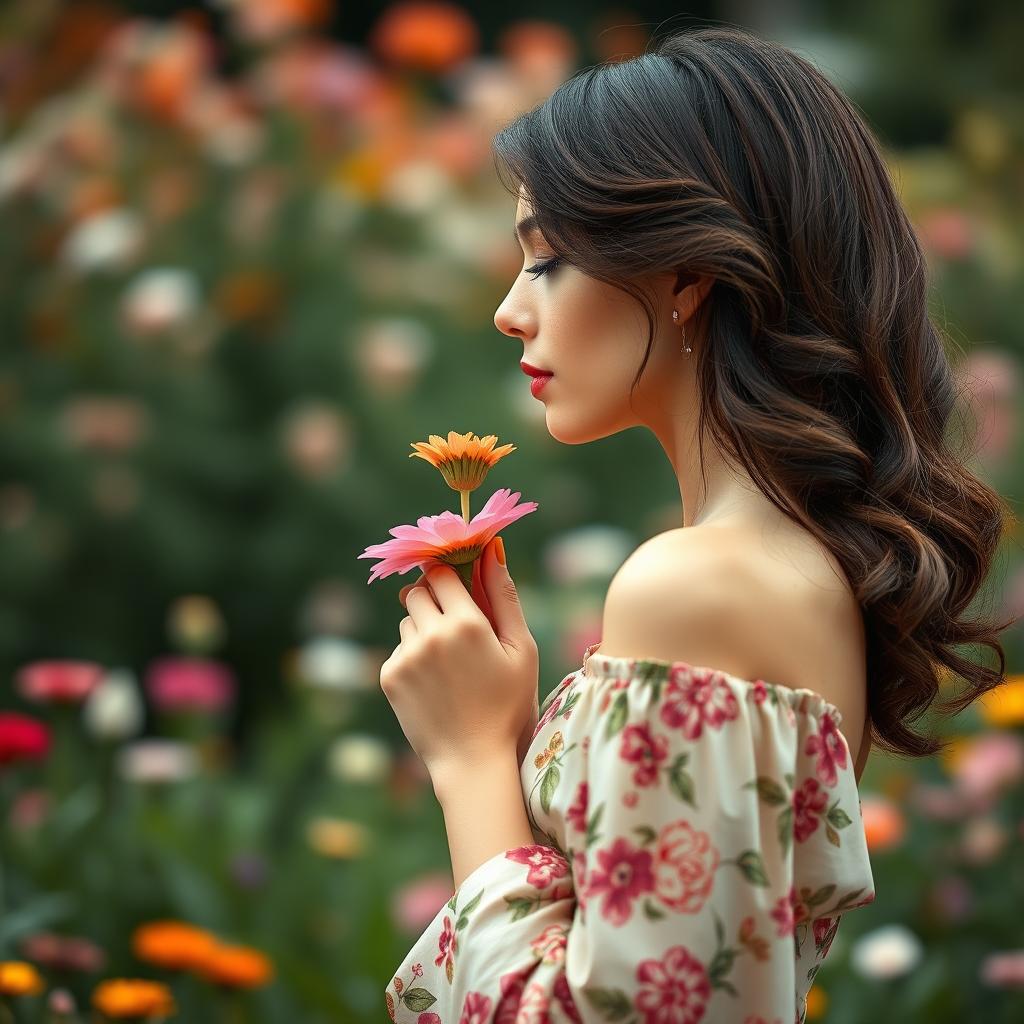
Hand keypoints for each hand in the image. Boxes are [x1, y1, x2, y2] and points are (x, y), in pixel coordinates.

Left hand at [383, 539, 538, 789]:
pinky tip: (435, 683)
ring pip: (407, 620)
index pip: (441, 574)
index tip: (460, 591)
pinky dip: (414, 657)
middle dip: (434, 601)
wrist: (473, 760)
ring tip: (449, 663)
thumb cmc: (508, 704)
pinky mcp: (390, 676)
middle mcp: (430, 634)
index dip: (450, 579)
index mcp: (466, 623)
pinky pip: (399, 648)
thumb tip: (493, 550)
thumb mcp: (521, 650)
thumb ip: (505, 597)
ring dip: (423, 628)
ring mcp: (406, 656)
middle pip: (418, 592)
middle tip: (456, 628)